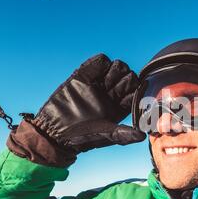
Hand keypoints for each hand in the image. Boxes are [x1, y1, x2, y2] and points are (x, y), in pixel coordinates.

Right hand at [7, 54, 145, 166]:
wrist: (55, 130)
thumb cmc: (81, 137)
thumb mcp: (106, 135)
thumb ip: (124, 134)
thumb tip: (142, 136)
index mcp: (121, 107)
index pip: (137, 90)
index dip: (135, 90)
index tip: (125, 96)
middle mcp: (113, 94)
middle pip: (130, 76)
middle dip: (125, 79)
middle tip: (113, 88)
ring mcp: (100, 83)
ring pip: (118, 66)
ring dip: (115, 70)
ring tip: (105, 82)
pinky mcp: (85, 75)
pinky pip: (100, 61)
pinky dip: (101, 63)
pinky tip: (94, 75)